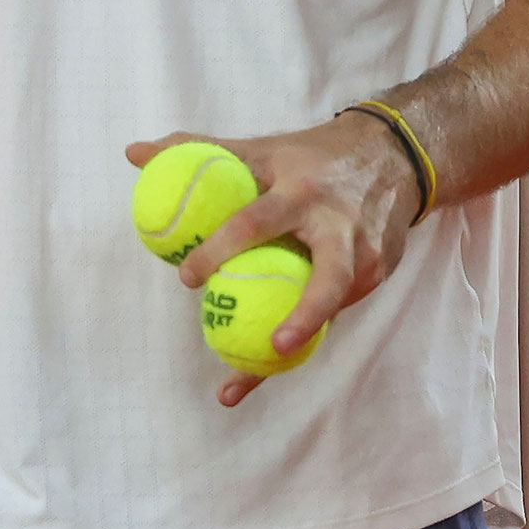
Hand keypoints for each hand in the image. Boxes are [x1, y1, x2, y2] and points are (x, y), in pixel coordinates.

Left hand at [124, 113, 418, 407]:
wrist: (395, 156)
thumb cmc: (308, 156)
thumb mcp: (258, 147)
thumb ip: (196, 150)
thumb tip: (133, 154)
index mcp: (301, 190)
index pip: (256, 222)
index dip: (220, 249)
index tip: (187, 279)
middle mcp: (340, 225)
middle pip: (327, 278)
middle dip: (302, 316)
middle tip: (262, 347)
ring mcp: (366, 254)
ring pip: (332, 308)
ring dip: (296, 346)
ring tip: (240, 381)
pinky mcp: (377, 274)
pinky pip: (335, 313)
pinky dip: (302, 342)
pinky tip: (260, 370)